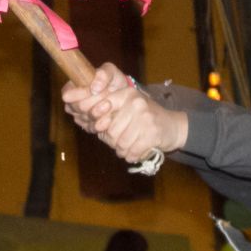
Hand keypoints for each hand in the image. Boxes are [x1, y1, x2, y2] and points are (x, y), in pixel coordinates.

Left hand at [61, 65, 188, 162]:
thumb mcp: (125, 109)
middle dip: (112, 141)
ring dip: (123, 150)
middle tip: (119, 142)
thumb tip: (78, 114)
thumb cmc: (142, 119)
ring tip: (129, 146)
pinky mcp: (153, 133)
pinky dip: (133, 156)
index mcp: (126, 94)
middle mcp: (135, 102)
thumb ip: (105, 111)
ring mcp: (145, 117)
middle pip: (110, 130)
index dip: (94, 118)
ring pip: (120, 143)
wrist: (172, 126)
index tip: (93, 124)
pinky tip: (136, 151)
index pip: (101, 105)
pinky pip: (132, 151)